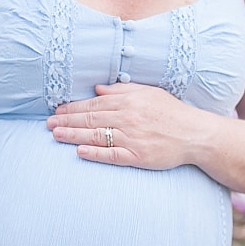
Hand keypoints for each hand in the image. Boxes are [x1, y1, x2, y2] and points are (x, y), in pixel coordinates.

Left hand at [46, 82, 202, 169]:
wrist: (195, 134)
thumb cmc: (172, 112)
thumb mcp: (149, 93)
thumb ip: (122, 90)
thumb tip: (98, 89)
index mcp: (129, 101)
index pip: (95, 103)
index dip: (73, 107)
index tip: (57, 111)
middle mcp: (128, 118)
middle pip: (91, 118)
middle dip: (67, 120)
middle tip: (48, 124)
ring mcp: (132, 138)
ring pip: (97, 135)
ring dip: (74, 135)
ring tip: (56, 135)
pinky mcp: (138, 157)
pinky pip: (112, 155)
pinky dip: (95, 153)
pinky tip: (80, 151)